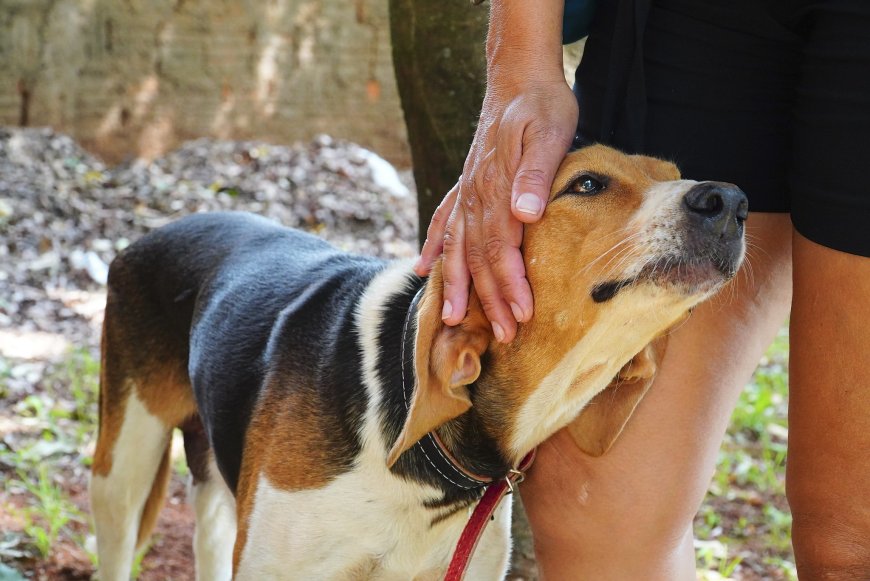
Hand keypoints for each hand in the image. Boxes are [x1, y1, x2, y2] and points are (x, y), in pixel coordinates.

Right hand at [415, 79, 577, 341]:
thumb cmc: (542, 105)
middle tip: (503, 335)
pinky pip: (443, 221)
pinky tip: (422, 270)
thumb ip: (536, 173)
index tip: (521, 315)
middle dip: (489, 298)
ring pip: (457, 246)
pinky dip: (433, 247)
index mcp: (496, 188)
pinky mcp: (467, 185)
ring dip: (458, 284)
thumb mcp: (549, 132)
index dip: (509, 284)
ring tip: (455, 318)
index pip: (501, 248)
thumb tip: (523, 213)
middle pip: (477, 256)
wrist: (519, 76)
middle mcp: (475, 195)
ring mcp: (467, 191)